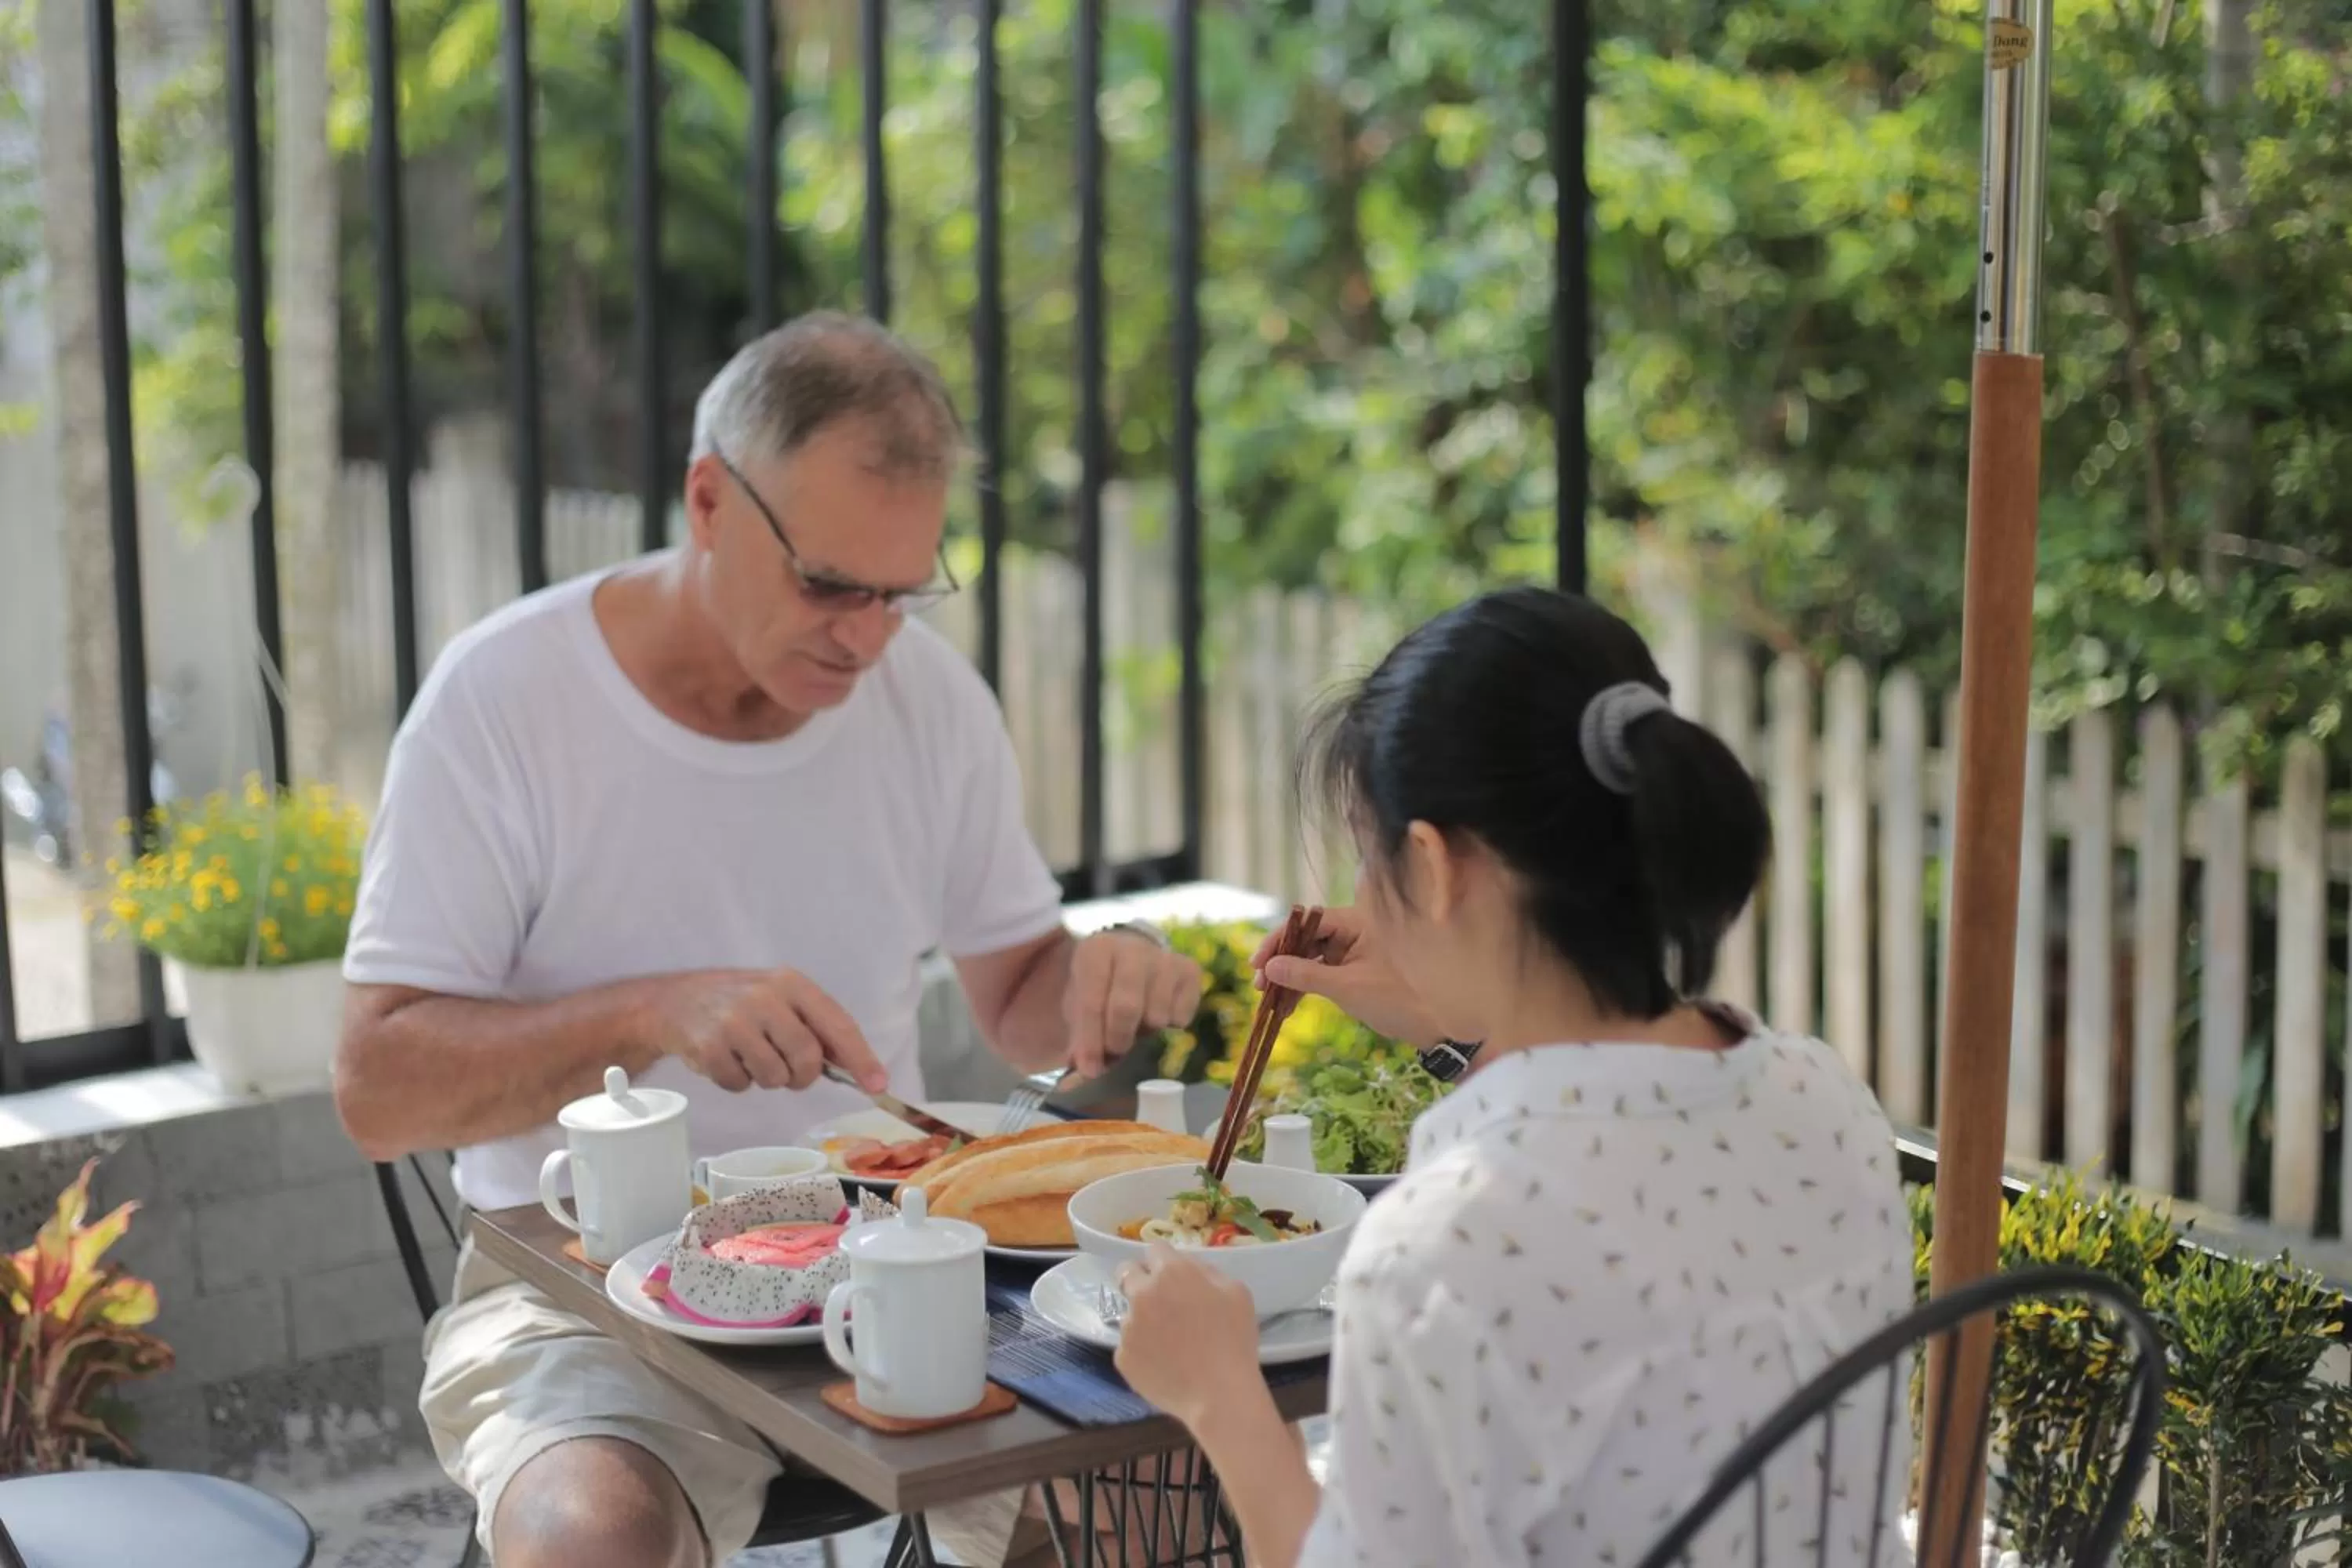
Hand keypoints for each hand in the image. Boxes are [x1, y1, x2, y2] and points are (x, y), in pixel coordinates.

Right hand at [645, 969, 887, 1093]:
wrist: (675, 1001)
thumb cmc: (740, 1004)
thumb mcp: (781, 1000)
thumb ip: (816, 1028)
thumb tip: (860, 1069)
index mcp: (792, 984)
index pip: (837, 1025)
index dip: (861, 1058)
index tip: (878, 1085)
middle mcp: (765, 997)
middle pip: (807, 1059)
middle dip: (801, 1075)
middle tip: (786, 1070)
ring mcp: (735, 1021)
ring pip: (774, 1077)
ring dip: (765, 1078)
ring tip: (748, 1056)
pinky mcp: (708, 1045)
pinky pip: (740, 1085)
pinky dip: (736, 1082)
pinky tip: (725, 1059)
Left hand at [1064, 932, 1203, 1078]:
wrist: (1129, 955)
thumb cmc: (1099, 985)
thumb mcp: (1078, 1005)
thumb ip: (1078, 1040)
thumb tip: (1082, 1076)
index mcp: (1097, 951)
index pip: (1092, 1002)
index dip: (1090, 1041)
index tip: (1090, 1070)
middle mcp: (1132, 948)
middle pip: (1127, 1008)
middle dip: (1118, 1038)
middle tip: (1114, 1049)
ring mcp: (1165, 958)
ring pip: (1157, 1016)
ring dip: (1145, 1031)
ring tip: (1136, 1022)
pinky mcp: (1190, 970)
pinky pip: (1182, 1015)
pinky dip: (1170, 1024)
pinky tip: (1159, 1011)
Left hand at [1111, 1244, 1263, 1427]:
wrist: (1219, 1394)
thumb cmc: (1234, 1340)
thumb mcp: (1236, 1292)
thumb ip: (1206, 1271)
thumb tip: (1188, 1267)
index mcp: (1170, 1273)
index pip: (1154, 1249)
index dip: (1164, 1260)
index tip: (1172, 1275)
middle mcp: (1142, 1294)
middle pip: (1126, 1272)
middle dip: (1140, 1279)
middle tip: (1160, 1300)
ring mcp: (1128, 1327)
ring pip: (1130, 1313)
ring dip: (1144, 1320)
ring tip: (1170, 1344)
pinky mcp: (1122, 1357)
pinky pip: (1130, 1346)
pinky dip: (1143, 1351)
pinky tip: (1164, 1365)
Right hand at [1253, 906, 1441, 1046]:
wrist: (1436, 1024)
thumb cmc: (1398, 1000)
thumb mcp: (1347, 989)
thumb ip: (1306, 976)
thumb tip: (1270, 967)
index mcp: (1357, 922)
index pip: (1309, 921)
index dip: (1280, 939)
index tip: (1259, 962)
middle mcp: (1354, 930)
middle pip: (1306, 938)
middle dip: (1281, 960)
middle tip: (1259, 986)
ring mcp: (1354, 951)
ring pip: (1311, 957)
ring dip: (1289, 977)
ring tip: (1270, 1001)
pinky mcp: (1354, 970)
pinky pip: (1321, 973)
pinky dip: (1304, 987)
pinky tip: (1287, 1006)